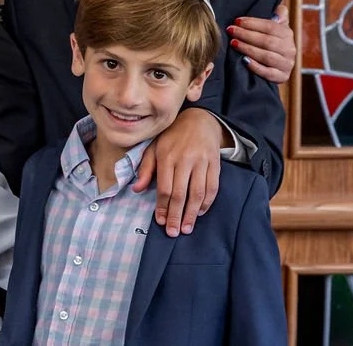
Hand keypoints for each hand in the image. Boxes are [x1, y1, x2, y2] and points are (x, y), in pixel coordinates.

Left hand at [132, 108, 222, 236]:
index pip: (165, 187)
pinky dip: (207, 203)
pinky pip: (213, 187)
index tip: (160, 221)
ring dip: (192, 213)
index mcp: (167, 155)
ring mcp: (202, 161)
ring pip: (198, 193)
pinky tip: (199, 213)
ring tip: (187, 228)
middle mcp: (185, 159)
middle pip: (181, 193)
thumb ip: (146, 168)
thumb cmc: (171, 137)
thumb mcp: (154, 147)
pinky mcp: (216, 163)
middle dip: (176, 215)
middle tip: (173, 232)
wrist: (199, 121)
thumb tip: (136, 189)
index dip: (162, 206)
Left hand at [227, 4, 295, 83]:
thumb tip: (279, 10)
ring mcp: (286, 64)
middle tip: (231, 31)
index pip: (271, 27)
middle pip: (267, 41)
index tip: (237, 21)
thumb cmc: (270, 41)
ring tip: (233, 43)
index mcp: (288, 34)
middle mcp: (290, 49)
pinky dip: (256, 67)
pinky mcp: (282, 77)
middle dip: (246, 35)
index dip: (253, 23)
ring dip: (248, 49)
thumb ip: (278, 16)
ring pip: (266, 56)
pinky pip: (268, 73)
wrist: (276, 65)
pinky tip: (244, 61)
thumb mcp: (276, 26)